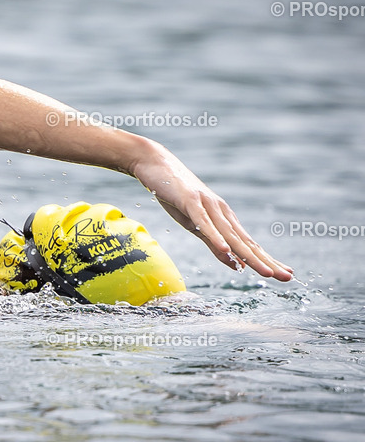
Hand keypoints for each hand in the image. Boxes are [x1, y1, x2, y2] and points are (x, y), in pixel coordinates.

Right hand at [132, 144, 292, 281]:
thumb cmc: (174, 194)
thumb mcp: (193, 225)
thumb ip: (213, 243)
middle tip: (287, 278)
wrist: (155, 163)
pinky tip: (226, 251)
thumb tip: (235, 264)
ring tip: (265, 272)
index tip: (285, 274)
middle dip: (266, 261)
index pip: (248, 243)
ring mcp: (207, 206)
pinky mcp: (190, 201)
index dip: (267, 259)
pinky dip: (216, 238)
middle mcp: (221, 212)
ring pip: (230, 235)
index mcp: (223, 218)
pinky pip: (204, 223)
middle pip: (245, 242)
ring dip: (248, 255)